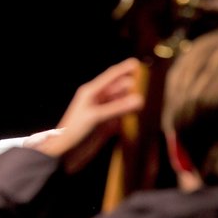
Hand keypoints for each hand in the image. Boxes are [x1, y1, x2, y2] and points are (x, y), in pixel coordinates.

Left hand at [36, 57, 143, 172]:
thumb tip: (140, 99)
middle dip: (133, 86)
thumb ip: (117, 108)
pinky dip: (131, 116)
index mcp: (91, 92)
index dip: (124, 69)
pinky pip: (122, 117)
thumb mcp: (95, 117)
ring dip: (134, 101)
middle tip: (152, 84)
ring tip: (152, 99)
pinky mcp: (107, 126)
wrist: (65, 153)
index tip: (138, 63)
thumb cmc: (74, 131)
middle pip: (119, 89)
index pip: (111, 76)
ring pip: (122, 103)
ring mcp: (103, 113)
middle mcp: (98, 100)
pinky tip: (143, 116)